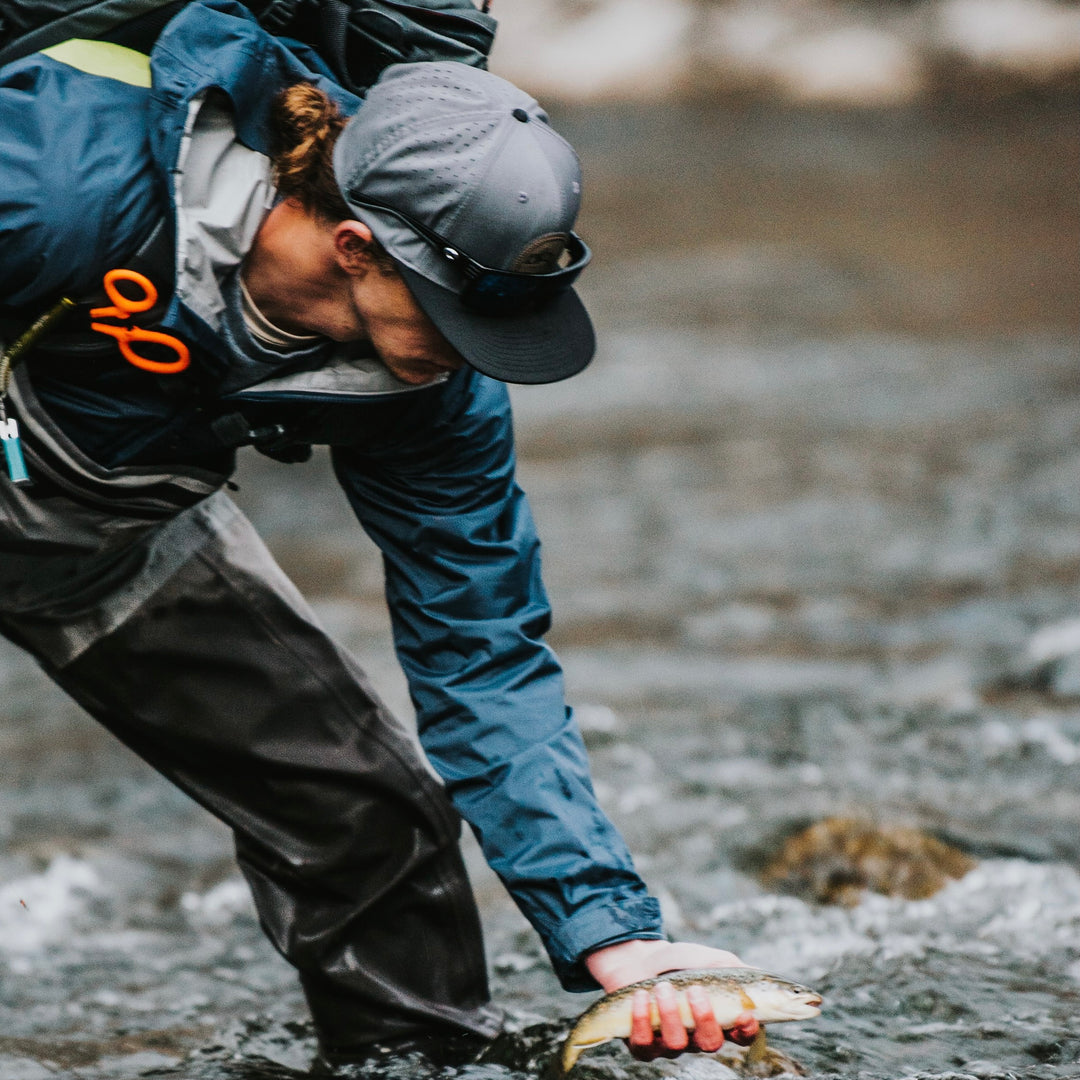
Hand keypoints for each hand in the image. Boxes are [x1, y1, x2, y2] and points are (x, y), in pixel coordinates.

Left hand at [584, 939, 759, 1060]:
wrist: (637, 959)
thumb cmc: (676, 962)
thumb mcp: (704, 958)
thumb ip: (728, 967)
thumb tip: (757, 973)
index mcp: (718, 1019)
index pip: (741, 1036)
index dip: (746, 1031)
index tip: (744, 1014)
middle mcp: (697, 1036)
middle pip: (710, 1044)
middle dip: (704, 1018)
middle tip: (694, 989)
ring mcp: (670, 1044)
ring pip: (676, 1044)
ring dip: (670, 1013)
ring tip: (662, 987)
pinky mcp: (642, 1045)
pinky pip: (644, 1045)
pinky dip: (641, 1020)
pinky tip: (640, 997)